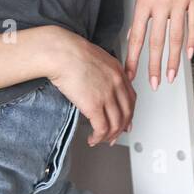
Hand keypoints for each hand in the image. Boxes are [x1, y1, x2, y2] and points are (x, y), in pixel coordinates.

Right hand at [44, 28, 136, 147]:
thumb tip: (98, 84)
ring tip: (101, 140)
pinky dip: (99, 137)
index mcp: (118, 72)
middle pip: (127, 113)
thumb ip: (102, 72)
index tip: (126, 122)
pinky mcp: (94, 105)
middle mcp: (117, 84)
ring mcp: (107, 95)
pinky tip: (93, 139)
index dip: (129, 113)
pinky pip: (102, 128)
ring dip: (109, 136)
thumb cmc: (71, 53)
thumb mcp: (95, 59)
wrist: (61, 53)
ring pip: (116, 123)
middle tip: (114, 136)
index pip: (131, 98)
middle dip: (121, 128)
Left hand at [124, 0, 193, 91]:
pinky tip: (188, 54)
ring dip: (172, 59)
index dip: (134, 58)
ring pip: (176, 36)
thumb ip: (140, 10)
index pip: (137, 36)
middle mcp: (161, 3)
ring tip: (170, 75)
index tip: (131, 74)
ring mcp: (180, 0)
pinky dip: (192, 40)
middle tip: (153, 83)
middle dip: (153, 65)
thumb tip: (134, 32)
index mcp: (145, 0)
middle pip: (157, 41)